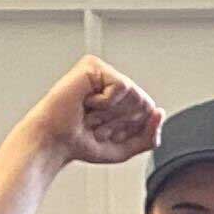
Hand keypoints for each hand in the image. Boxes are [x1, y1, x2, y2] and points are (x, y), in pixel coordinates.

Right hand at [23, 55, 160, 167]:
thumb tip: (160, 113)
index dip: (130, 128)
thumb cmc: (81, 142)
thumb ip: (149, 136)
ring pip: (134, 95)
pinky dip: (105, 103)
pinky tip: (87, 102)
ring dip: (111, 114)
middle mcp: (112, 82)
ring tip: (90, 113)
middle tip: (95, 123)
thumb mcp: (125, 147)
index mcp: (119, 98)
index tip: (105, 132)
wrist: (54, 141)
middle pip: (144, 103)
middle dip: (121, 122)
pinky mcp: (93, 66)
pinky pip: (121, 86)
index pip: (148, 111)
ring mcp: (102, 72)